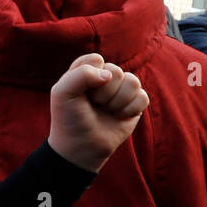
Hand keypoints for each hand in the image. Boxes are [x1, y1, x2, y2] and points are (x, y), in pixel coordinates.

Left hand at [48, 54, 148, 171]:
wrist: (82, 147)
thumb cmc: (70, 119)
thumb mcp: (63, 93)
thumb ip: (80, 74)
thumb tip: (109, 75)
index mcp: (84, 70)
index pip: (96, 59)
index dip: (90, 77)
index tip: (81, 93)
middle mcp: (103, 77)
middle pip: (116, 71)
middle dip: (104, 93)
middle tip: (94, 105)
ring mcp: (120, 89)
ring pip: (133, 82)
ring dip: (117, 102)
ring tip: (106, 111)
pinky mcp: (134, 103)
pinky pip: (143, 97)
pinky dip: (130, 110)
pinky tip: (118, 117)